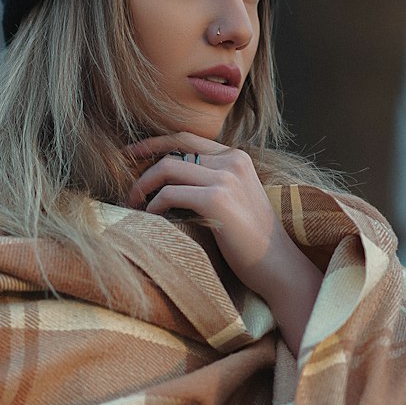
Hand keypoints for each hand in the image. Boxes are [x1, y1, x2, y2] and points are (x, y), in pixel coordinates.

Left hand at [127, 133, 321, 354]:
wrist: (277, 265)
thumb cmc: (251, 241)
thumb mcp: (236, 199)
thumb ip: (211, 182)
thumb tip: (167, 181)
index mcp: (236, 157)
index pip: (186, 138)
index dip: (153, 143)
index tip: (130, 155)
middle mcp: (232, 161)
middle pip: (172, 152)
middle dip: (142, 170)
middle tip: (128, 193)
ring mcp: (225, 179)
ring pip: (167, 169)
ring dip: (143, 188)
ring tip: (134, 208)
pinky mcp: (217, 200)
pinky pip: (170, 194)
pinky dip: (154, 206)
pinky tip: (150, 220)